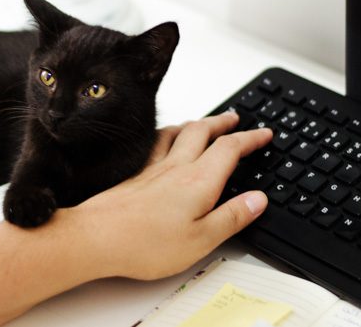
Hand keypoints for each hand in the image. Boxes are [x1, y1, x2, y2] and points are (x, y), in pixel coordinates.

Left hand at [71, 112, 271, 279]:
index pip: (230, 149)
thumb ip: (231, 217)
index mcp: (198, 182)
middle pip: (203, 131)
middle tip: (236, 118)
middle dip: (223, 122)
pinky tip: (163, 139)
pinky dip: (168, 133)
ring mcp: (153, 168)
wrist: (96, 237)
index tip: (264, 134)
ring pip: (178, 132)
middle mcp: (176, 167)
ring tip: (205, 123)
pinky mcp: (135, 174)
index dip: (251, 138)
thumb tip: (257, 200)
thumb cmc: (144, 243)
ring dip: (197, 123)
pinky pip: (156, 142)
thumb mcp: (200, 240)